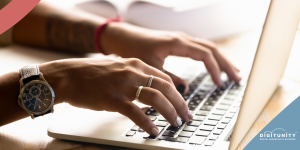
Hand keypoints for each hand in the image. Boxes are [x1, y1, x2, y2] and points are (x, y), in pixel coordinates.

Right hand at [39, 58, 192, 135]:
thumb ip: (134, 74)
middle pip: (166, 88)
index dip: (178, 93)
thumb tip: (150, 86)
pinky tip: (154, 130)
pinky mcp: (113, 99)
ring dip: (169, 112)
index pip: (165, 79)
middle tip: (185, 116)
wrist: (67, 76)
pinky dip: (148, 123)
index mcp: (136, 64)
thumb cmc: (91, 73)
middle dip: (179, 104)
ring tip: (175, 123)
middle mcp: (132, 72)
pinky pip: (136, 113)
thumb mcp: (118, 67)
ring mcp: (123, 85)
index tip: (183, 104)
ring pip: (156, 98)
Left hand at [101, 22, 240, 92]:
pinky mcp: (178, 42)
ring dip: (221, 59)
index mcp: (177, 42)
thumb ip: (168, 79)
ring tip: (232, 72)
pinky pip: (200, 47)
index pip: (205, 55)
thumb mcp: (150, 67)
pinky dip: (210, 57)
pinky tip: (214, 64)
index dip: (215, 69)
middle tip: (237, 78)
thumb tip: (185, 91)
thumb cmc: (133, 49)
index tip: (220, 84)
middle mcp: (182, 38)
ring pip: (208, 47)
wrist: (122, 37)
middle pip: (212, 49)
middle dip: (226, 64)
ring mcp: (181, 38)